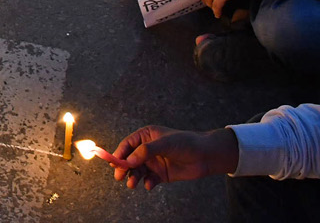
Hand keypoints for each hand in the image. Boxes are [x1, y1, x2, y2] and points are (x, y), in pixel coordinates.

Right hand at [107, 126, 239, 190]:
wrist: (206, 156)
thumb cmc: (185, 143)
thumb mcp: (164, 144)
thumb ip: (145, 151)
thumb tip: (128, 161)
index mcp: (146, 136)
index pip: (128, 144)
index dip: (119, 153)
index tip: (113, 163)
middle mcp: (148, 149)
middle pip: (129, 159)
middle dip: (123, 168)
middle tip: (119, 177)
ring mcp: (154, 162)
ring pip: (137, 171)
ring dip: (133, 177)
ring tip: (132, 184)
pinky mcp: (161, 174)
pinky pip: (149, 179)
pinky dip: (146, 183)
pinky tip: (149, 185)